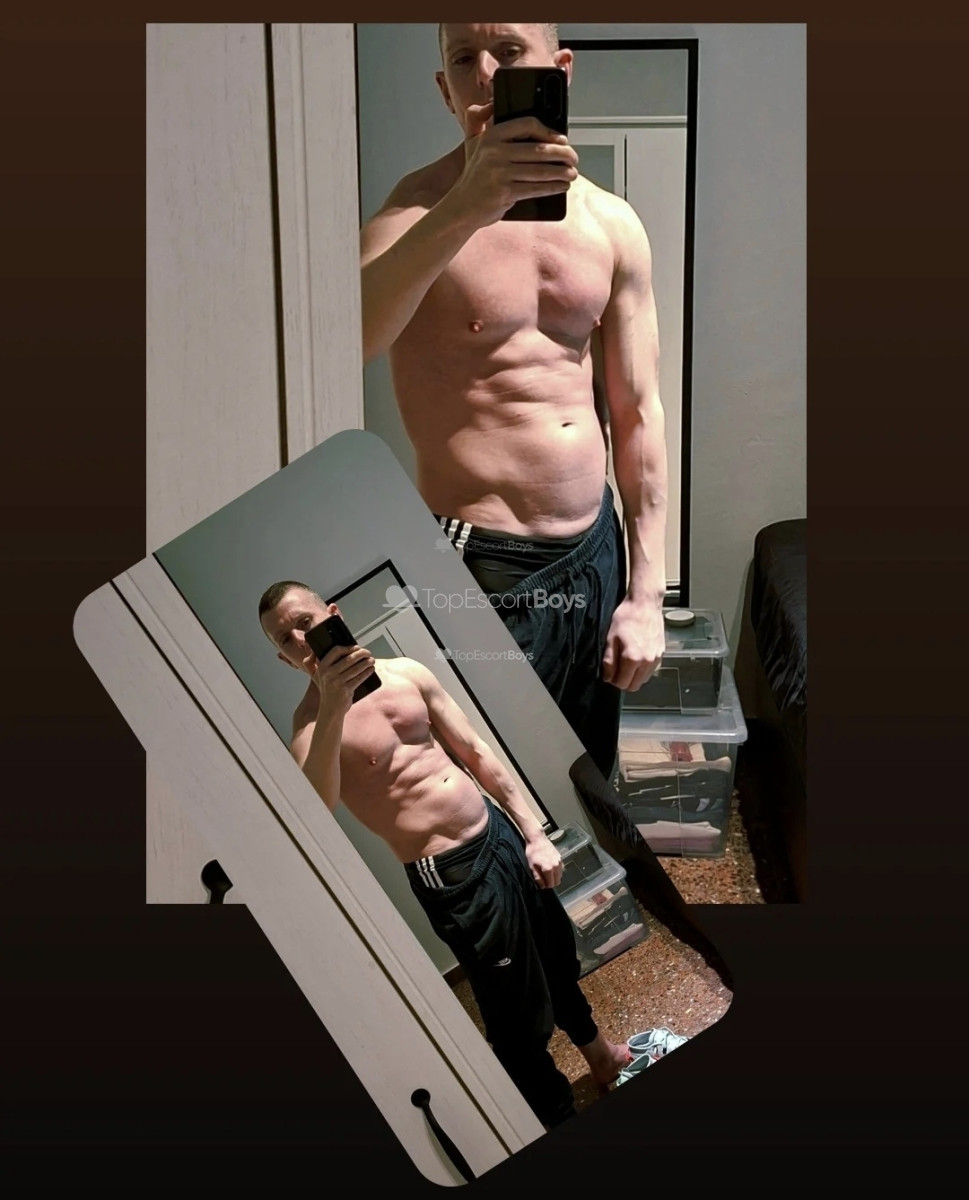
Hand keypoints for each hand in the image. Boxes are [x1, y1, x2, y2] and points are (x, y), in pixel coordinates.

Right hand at [312, 644, 375, 718]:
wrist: (330, 709)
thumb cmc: (330, 690)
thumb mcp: (324, 676)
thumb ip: (330, 664)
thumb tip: (349, 651)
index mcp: (322, 667)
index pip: (336, 651)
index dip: (348, 647)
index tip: (357, 647)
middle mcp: (328, 674)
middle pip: (349, 658)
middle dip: (361, 654)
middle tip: (368, 653)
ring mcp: (337, 682)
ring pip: (356, 668)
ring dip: (366, 662)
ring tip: (372, 660)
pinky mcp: (345, 689)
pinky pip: (359, 678)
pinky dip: (367, 672)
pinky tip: (371, 669)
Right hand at [450, 101, 577, 227]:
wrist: (462, 207)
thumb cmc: (474, 176)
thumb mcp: (472, 143)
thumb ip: (478, 119)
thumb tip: (492, 103)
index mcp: (491, 136)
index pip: (527, 124)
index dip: (549, 131)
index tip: (562, 139)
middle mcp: (495, 152)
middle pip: (539, 149)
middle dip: (563, 154)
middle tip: (574, 158)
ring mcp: (500, 173)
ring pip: (541, 170)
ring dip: (562, 172)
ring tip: (572, 174)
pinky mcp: (505, 192)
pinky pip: (536, 188)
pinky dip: (553, 187)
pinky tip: (562, 186)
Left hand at [525, 835, 563, 889]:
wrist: (537, 839)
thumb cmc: (532, 852)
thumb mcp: (532, 866)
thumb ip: (538, 878)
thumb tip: (542, 886)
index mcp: (548, 869)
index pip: (551, 884)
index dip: (546, 886)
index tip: (541, 884)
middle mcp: (556, 866)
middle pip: (557, 882)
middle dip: (551, 883)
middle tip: (544, 879)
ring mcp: (559, 862)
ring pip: (559, 876)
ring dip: (554, 877)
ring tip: (546, 873)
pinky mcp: (560, 858)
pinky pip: (560, 869)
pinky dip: (556, 871)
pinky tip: (549, 867)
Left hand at [602, 597, 665, 691]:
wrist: (645, 603)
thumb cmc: (627, 616)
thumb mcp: (610, 638)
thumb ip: (609, 661)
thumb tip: (608, 677)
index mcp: (633, 658)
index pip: (622, 684)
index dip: (613, 680)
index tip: (609, 673)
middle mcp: (647, 661)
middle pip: (634, 686)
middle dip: (623, 681)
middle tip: (616, 669)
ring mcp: (656, 658)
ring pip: (643, 680)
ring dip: (634, 676)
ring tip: (626, 660)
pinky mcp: (661, 654)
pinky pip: (650, 670)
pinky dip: (642, 669)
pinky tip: (636, 655)